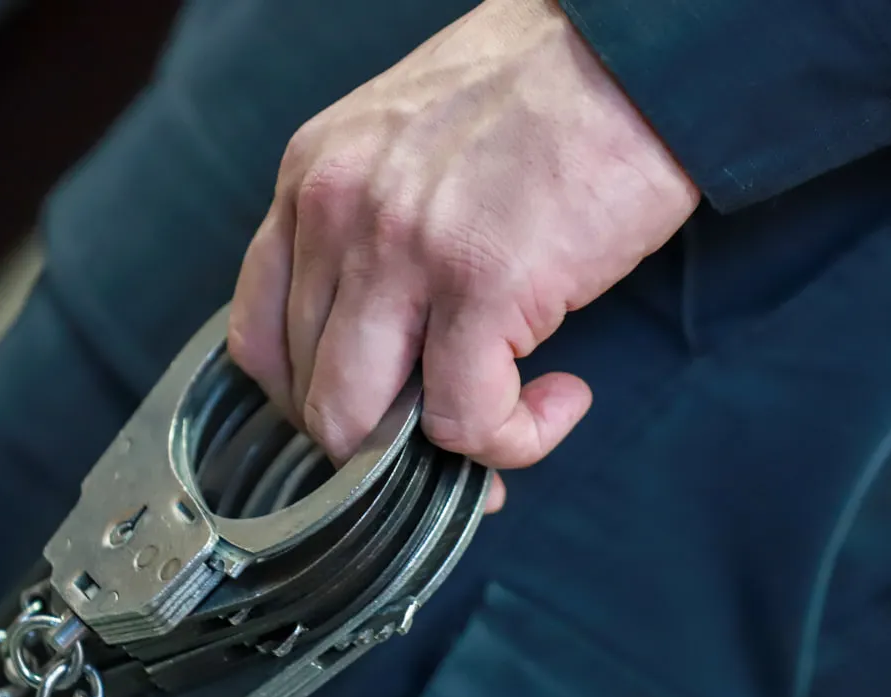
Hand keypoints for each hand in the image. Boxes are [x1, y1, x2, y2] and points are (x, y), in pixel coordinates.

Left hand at [228, 0, 698, 510]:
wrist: (631, 48)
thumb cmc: (538, 95)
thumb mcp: (405, 145)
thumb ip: (370, 235)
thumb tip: (393, 350)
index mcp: (311, 181)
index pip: (259, 338)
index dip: (313, 405)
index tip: (375, 423)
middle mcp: (336, 214)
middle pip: (309, 396)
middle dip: (376, 449)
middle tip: (448, 443)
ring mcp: (402, 250)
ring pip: (365, 424)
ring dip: (438, 453)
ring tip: (507, 419)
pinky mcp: (483, 284)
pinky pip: (468, 423)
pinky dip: (514, 439)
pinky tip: (559, 398)